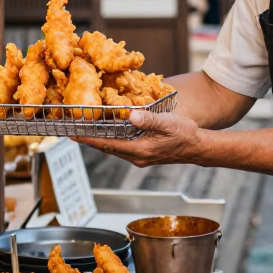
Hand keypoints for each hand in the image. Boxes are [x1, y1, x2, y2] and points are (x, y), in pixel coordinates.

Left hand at [78, 110, 202, 167]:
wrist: (198, 147)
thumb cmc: (185, 134)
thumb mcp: (169, 123)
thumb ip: (150, 119)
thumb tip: (131, 115)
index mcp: (140, 150)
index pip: (108, 144)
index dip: (89, 139)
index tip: (74, 134)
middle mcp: (137, 157)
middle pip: (107, 148)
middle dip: (90, 139)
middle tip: (74, 130)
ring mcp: (140, 157)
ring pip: (114, 148)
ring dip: (100, 139)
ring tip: (86, 129)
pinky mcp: (143, 154)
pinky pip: (122, 147)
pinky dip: (112, 139)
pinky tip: (109, 131)